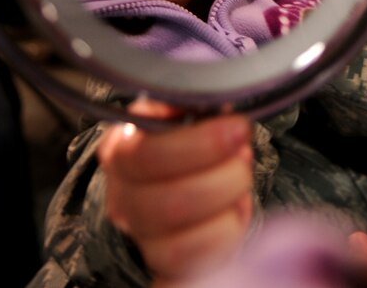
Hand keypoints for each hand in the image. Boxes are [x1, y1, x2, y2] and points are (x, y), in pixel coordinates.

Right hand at [97, 98, 254, 282]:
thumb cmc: (188, 140)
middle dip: (224, 178)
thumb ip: (194, 103)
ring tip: (239, 184)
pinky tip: (233, 212)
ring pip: (179, 247)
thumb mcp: (185, 112)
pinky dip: (226, 239)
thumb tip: (215, 96)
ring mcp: (144, 239)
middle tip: (243, 158)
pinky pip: (193, 270)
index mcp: (123, 151)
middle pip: (168, 205)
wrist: (180, 176)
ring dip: (227, 209)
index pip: (147, 156)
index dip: (200, 144)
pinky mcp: (166, 266)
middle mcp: (124, 200)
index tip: (238, 128)